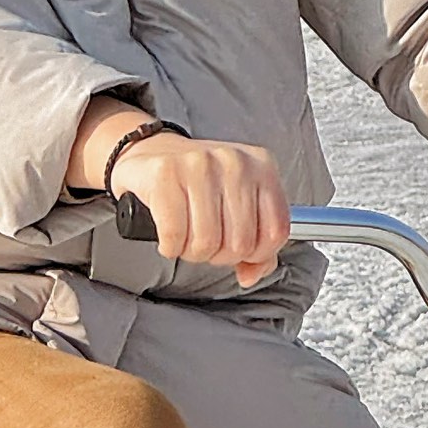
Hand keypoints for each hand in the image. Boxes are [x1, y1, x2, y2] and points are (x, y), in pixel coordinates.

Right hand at [75, 116, 290, 287]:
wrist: (152, 153)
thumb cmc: (196, 183)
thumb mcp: (237, 204)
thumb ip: (257, 243)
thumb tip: (252, 274)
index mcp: (261, 167)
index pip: (276, 231)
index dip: (255, 255)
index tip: (238, 252)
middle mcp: (234, 163)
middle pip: (240, 243)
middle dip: (218, 256)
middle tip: (205, 242)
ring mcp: (200, 165)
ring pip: (207, 242)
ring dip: (191, 253)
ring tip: (186, 237)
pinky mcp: (165, 174)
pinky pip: (174, 235)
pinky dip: (170, 247)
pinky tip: (169, 236)